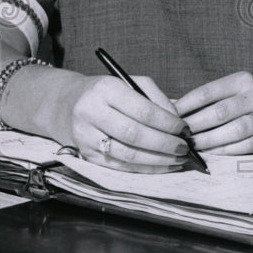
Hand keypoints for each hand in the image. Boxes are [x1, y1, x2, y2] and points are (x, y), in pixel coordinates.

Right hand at [61, 75, 189, 172]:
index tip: (185, 129)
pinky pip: (118, 166)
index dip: (167, 123)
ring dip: (156, 160)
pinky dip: (143, 169)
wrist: (67, 103)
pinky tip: (161, 166)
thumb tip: (178, 122)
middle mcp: (91, 112)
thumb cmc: (108, 92)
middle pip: (134, 134)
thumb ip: (157, 99)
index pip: (143, 110)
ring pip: (126, 154)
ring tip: (177, 160)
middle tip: (184, 148)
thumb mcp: (132, 83)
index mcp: (106, 89)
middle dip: (164, 144)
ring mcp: (85, 136)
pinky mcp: (85, 155)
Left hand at [174, 71, 252, 154]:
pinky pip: (246, 146)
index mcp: (245, 80)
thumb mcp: (244, 86)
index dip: (186, 105)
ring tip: (191, 146)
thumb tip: (178, 107)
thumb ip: (217, 95)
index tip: (170, 115)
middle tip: (177, 136)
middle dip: (193, 126)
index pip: (208, 92)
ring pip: (232, 131)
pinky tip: (212, 152)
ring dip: (207, 141)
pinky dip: (226, 150)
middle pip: (218, 113)